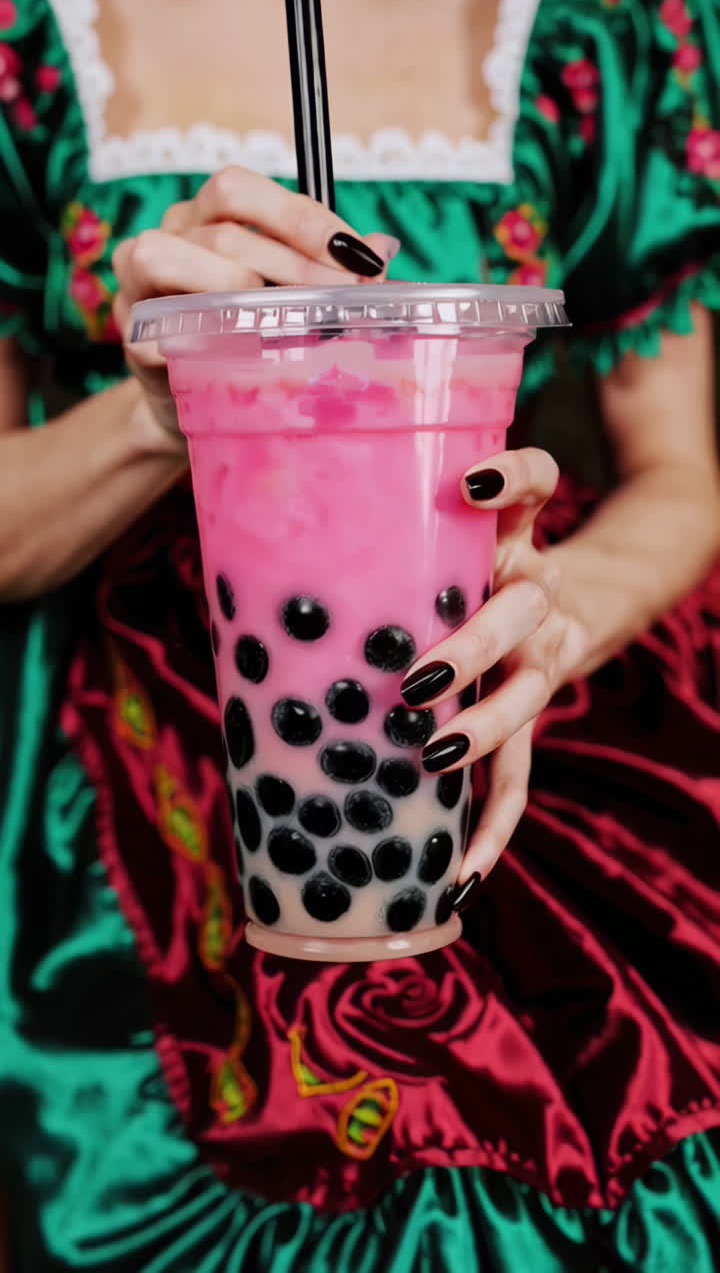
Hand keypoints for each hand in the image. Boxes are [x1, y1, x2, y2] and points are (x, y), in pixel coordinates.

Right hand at [111, 164, 397, 437]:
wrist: (202, 400)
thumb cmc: (253, 336)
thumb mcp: (293, 297)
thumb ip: (330, 272)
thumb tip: (383, 252)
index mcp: (205, 215)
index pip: (238, 190)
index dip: (300, 219)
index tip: (356, 258)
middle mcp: (168, 236)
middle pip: (219, 231)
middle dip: (291, 266)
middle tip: (341, 303)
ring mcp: (137, 284)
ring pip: (165, 256)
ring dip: (231, 289)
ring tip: (277, 322)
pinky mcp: (131, 337)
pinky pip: (150, 329)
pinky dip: (194, 342)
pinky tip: (235, 357)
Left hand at [400, 448, 588, 903]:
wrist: (564, 605)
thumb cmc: (454, 573)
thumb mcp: (430, 546)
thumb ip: (364, 552)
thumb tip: (231, 573)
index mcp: (507, 534)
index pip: (537, 484)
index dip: (515, 478)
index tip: (470, 484)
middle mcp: (537, 589)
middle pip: (525, 607)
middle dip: (475, 644)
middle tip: (416, 679)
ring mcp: (546, 656)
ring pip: (531, 691)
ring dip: (483, 727)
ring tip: (431, 752)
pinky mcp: (537, 718)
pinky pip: (523, 778)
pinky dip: (492, 829)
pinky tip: (461, 878)